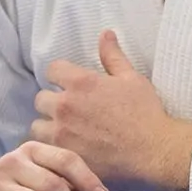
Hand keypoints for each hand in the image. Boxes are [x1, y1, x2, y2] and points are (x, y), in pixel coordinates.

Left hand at [32, 31, 191, 190]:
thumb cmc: (145, 113)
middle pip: (40, 99)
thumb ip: (113, 56)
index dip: (60, 76)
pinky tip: (67, 148)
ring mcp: (62, 133)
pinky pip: (46, 150)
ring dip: (48, 127)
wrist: (154, 151)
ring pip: (37, 126)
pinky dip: (53, 148)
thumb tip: (105, 34)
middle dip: (52, 102)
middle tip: (68, 111)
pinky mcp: (65, 156)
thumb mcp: (132, 79)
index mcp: (80, 82)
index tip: (68, 84)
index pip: (52, 70)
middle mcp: (65, 105)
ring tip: (64, 132)